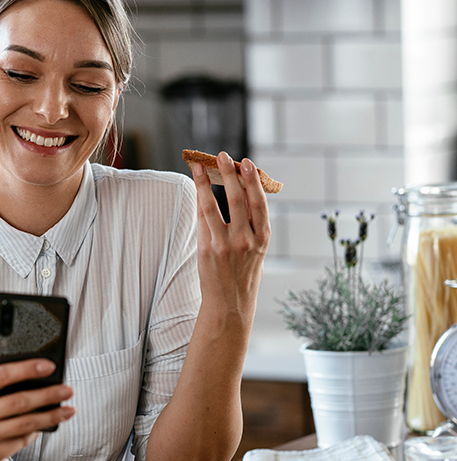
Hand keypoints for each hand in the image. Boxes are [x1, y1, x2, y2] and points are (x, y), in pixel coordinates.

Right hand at [0, 352, 74, 460]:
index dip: (26, 369)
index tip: (49, 366)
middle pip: (16, 402)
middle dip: (47, 394)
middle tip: (67, 389)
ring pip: (23, 424)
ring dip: (50, 415)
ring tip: (68, 409)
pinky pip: (21, 440)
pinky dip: (38, 430)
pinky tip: (50, 422)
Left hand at [192, 152, 269, 320]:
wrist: (230, 305)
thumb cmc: (242, 274)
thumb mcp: (256, 250)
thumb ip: (251, 226)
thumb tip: (242, 193)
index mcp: (263, 238)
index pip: (259, 202)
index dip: (252, 180)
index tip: (246, 162)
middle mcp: (247, 239)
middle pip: (238, 198)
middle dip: (230, 174)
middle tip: (223, 155)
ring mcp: (227, 244)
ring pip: (214, 205)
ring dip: (206, 182)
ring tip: (200, 166)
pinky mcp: (208, 249)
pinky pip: (202, 219)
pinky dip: (198, 200)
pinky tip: (196, 188)